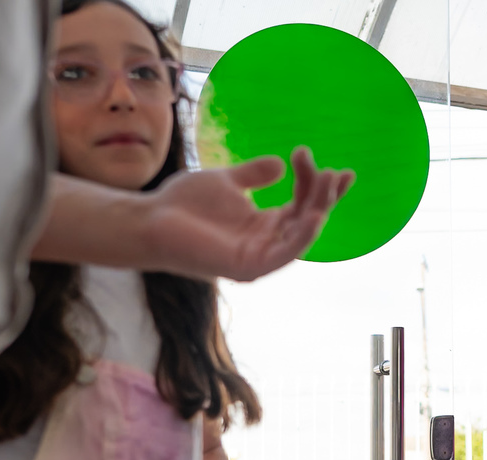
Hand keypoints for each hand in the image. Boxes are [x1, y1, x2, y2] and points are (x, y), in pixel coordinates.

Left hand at [145, 146, 353, 281]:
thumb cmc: (182, 204)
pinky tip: (314, 216)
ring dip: (318, 210)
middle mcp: (267, 243)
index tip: (337, 167)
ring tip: (327, 182)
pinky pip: (284, 254)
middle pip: (307, 218)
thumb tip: (281, 163)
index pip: (303, 206)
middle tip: (329, 169)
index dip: (319, 187)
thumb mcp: (225, 181)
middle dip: (322, 194)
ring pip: (301, 235)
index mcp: (265, 225)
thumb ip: (253, 174)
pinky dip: (302, 237)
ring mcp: (259, 257)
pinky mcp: (248, 268)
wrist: (149, 220)